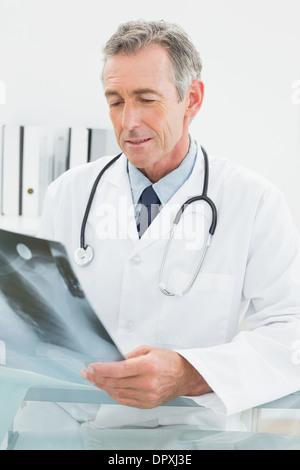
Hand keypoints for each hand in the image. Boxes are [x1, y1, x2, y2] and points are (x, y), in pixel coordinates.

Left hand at [80, 345, 211, 408]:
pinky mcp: (148, 404)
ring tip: (94, 380)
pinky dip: (114, 394)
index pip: (118, 370)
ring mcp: (148, 396)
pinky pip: (125, 400)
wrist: (185, 376)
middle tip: (87, 373)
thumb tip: (112, 360)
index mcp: (147, 366)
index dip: (101, 369)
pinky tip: (107, 388)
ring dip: (103, 386)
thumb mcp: (149, 350)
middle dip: (97, 378)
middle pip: (115, 383)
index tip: (91, 367)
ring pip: (118, 393)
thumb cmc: (169, 361)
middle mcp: (147, 383)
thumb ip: (129, 355)